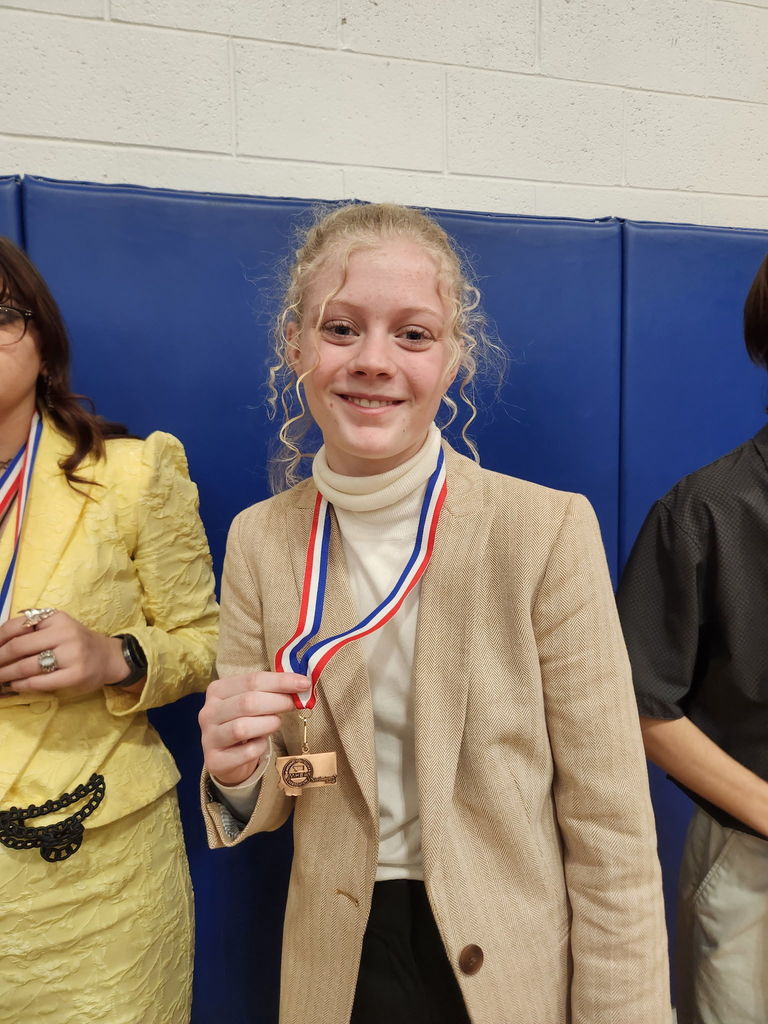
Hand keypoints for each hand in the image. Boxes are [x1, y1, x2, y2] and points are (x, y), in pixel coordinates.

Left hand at [0, 611, 127, 694]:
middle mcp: (65, 633)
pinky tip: (15, 685)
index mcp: (56, 618)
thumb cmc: (76, 642)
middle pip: (18, 647)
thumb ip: (32, 629)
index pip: (17, 626)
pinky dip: (21, 685)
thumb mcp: (57, 627)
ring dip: (5, 674)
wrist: (108, 658)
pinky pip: (39, 682)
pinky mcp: (75, 675)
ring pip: (26, 666)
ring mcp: (71, 655)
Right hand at [199, 672, 307, 786]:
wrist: (226, 758)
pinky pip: (246, 752)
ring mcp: (209, 737)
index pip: (252, 680)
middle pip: (248, 702)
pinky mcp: (215, 761)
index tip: (303, 683)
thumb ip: (270, 691)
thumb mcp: (251, 701)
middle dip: (278, 702)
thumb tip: (300, 684)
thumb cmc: (244, 722)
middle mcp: (208, 712)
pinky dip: (261, 747)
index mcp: (217, 690)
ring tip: (276, 723)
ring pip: (243, 727)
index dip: (281, 681)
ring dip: (269, 724)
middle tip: (292, 705)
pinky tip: (261, 743)